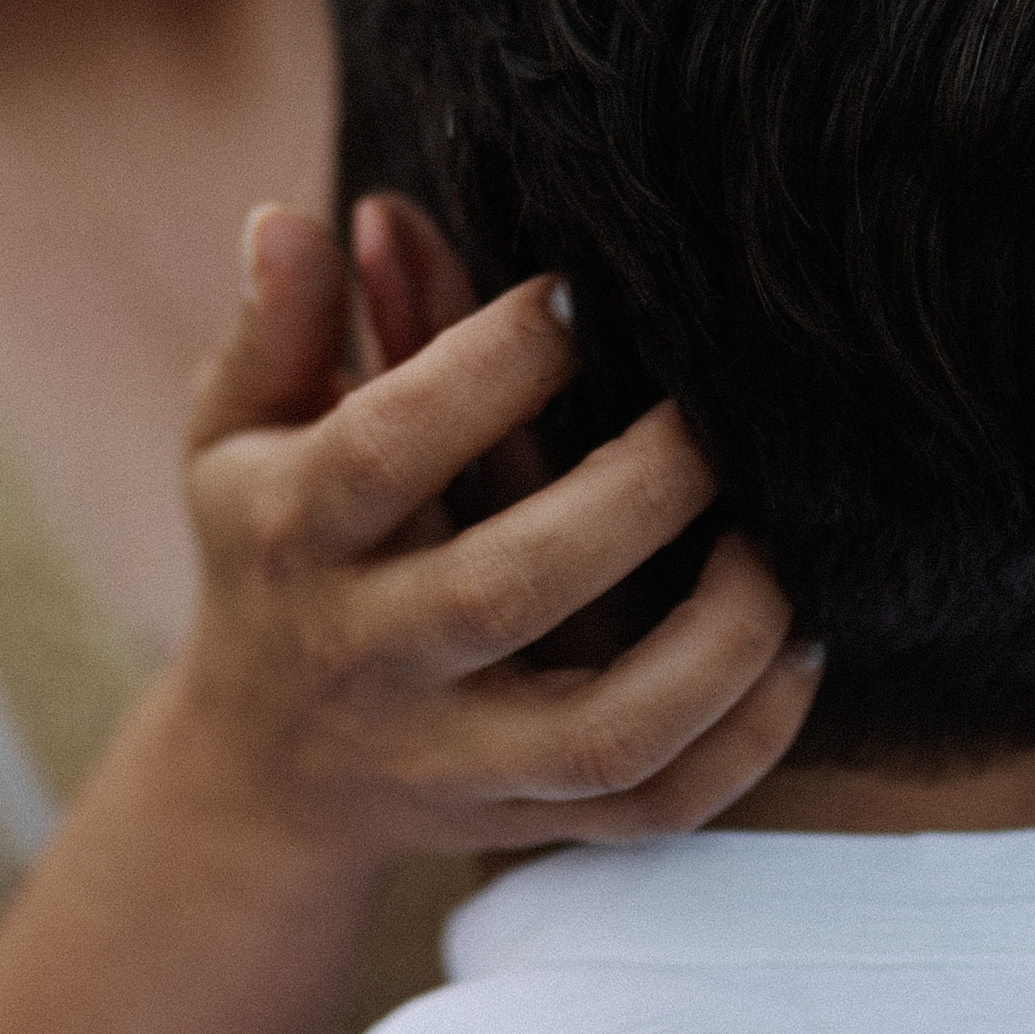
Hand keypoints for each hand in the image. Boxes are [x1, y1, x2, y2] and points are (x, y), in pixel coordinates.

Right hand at [172, 206, 820, 866]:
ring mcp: (451, 755)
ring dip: (718, 638)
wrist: (259, 771)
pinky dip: (746, 737)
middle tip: (715, 413)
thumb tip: (319, 214)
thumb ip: (283, 325)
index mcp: (294, 532)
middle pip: (506, 589)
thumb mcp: (238, 433)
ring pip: (604, 731)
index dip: (490, 361)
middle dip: (637, 490)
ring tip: (776, 538)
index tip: (579, 296)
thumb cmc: (272, 551)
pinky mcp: (525, 819)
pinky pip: (656, 804)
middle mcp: (367, 652)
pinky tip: (795, 644)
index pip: (388, 446)